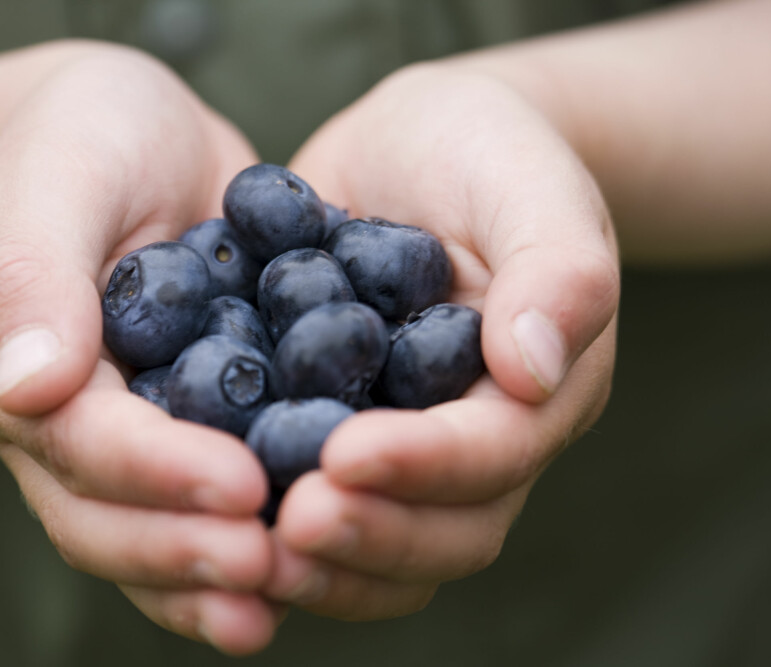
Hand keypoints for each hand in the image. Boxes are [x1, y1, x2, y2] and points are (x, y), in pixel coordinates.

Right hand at [0, 44, 280, 654]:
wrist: (127, 132)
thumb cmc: (83, 134)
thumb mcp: (56, 171)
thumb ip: (33, 271)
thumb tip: (27, 391)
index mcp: (14, 362)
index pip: (79, 441)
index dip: (156, 472)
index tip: (240, 487)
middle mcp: (59, 420)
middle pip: (103, 516)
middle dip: (183, 547)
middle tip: (270, 565)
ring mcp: (119, 431)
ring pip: (144, 532)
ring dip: (207, 574)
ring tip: (284, 592)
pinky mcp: (182, 425)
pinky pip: (197, 500)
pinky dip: (238, 541)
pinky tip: (300, 565)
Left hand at [263, 62, 619, 617]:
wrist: (419, 147)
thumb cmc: (488, 151)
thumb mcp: (531, 185)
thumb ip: (557, 270)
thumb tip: (535, 372)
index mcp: (539, 389)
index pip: (495, 454)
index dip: (426, 467)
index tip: (344, 458)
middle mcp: (478, 437)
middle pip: (447, 530)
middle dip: (373, 536)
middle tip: (289, 526)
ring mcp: (410, 445)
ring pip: (389, 543)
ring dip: (326, 560)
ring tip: (250, 547)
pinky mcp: (344, 431)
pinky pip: (323, 500)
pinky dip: (276, 519)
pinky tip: (213, 507)